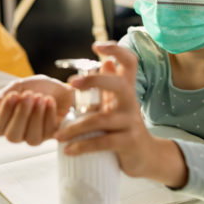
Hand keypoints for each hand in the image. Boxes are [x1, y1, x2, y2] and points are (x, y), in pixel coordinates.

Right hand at [0, 75, 74, 144]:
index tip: (13, 95)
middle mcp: (19, 132)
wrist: (61, 87)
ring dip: (36, 115)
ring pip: (32, 138)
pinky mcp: (52, 135)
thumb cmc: (39, 88)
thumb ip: (2, 97)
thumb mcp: (19, 86)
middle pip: (12, 137)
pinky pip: (48, 132)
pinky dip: (48, 114)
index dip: (4, 113)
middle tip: (29, 95)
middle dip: (21, 115)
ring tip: (40, 97)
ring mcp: (36, 136)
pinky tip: (50, 101)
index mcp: (7, 121)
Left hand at [54, 42, 187, 186]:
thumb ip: (110, 87)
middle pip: (118, 84)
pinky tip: (68, 149)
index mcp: (127, 90)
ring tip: (57, 136)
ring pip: (100, 119)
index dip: (116, 50)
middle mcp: (131, 102)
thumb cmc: (125, 128)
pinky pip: (102, 142)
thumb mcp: (118, 105)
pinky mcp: (128, 142)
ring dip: (74, 128)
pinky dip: (81, 146)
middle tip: (72, 84)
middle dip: (94, 81)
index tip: (96, 46)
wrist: (146, 157)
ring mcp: (131, 122)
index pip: (130, 63)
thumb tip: (105, 62)